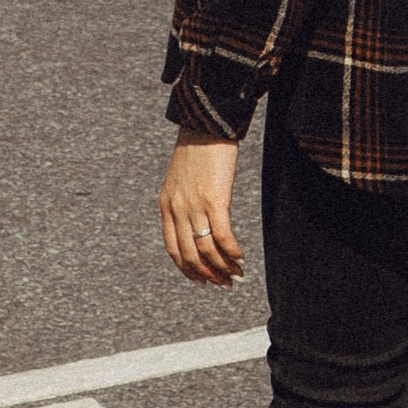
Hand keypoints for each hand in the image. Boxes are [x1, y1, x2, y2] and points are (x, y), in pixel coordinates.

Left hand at [160, 134, 244, 285]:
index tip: (201, 282)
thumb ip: (183, 201)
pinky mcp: (215, 199)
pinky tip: (241, 257)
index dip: (187, 270)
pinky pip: (223, 236)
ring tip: (237, 275)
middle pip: (190, 256)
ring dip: (223, 268)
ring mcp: (195, 205)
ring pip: (207, 250)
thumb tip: (196, 222)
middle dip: (208, 275)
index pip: (173, 250)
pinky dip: (232, 252)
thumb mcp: (179, 178)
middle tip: (225, 284)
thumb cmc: (196, 148)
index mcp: (166, 205)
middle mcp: (178, 209)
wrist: (205, 123)